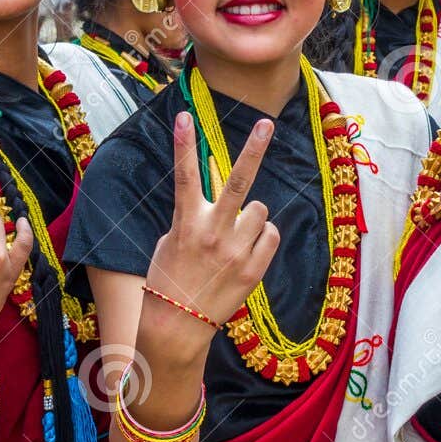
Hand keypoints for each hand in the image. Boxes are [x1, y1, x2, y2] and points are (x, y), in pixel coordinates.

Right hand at [143, 112, 279, 347]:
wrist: (177, 326)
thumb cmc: (170, 279)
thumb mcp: (172, 241)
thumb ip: (195, 216)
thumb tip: (221, 199)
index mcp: (187, 223)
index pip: (185, 175)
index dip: (183, 143)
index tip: (184, 115)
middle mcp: (213, 233)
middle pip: (237, 182)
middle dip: (253, 150)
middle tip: (266, 124)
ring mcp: (235, 251)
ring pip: (260, 210)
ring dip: (252, 217)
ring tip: (236, 235)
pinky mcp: (253, 270)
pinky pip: (270, 235)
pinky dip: (262, 238)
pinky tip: (246, 251)